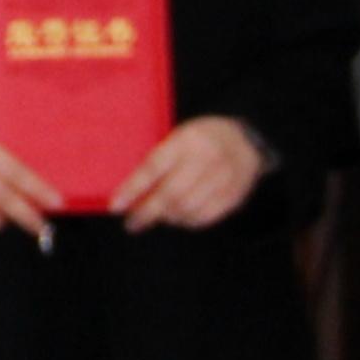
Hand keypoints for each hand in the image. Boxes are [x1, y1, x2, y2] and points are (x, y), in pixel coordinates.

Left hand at [112, 115, 267, 232]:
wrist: (244, 139)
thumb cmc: (199, 139)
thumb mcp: (178, 136)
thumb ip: (157, 158)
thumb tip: (128, 190)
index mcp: (187, 139)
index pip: (154, 167)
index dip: (133, 189)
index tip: (115, 206)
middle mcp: (207, 158)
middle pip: (172, 193)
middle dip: (147, 212)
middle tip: (131, 223)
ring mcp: (224, 178)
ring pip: (188, 208)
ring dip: (167, 218)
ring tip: (155, 217)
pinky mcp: (234, 195)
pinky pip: (205, 217)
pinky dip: (186, 222)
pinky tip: (177, 218)